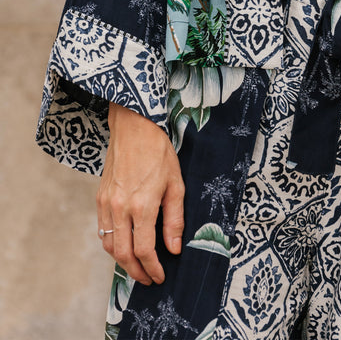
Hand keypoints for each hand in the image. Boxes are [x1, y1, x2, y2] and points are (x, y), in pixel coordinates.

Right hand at [96, 102, 184, 284]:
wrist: (133, 126)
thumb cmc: (159, 152)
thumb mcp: (176, 183)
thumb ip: (174, 218)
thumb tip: (174, 248)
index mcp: (142, 206)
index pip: (144, 250)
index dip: (153, 268)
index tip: (160, 276)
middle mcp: (120, 208)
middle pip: (123, 254)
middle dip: (136, 272)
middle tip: (148, 279)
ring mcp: (107, 203)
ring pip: (109, 245)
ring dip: (122, 261)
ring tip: (137, 266)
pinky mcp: (100, 197)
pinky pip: (102, 229)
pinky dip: (112, 243)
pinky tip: (124, 244)